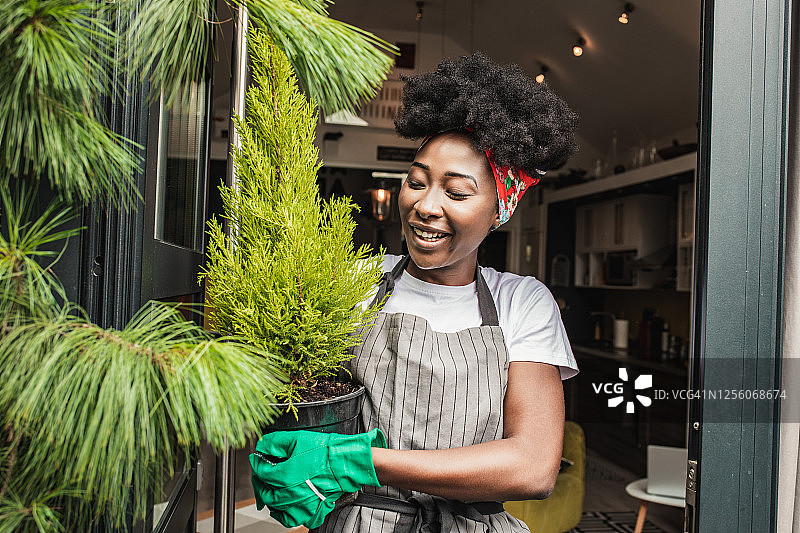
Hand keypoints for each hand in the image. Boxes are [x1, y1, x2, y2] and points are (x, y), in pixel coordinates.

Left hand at [249, 428, 385, 527]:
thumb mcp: (297, 439)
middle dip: (259, 483)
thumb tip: (262, 446)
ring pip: (276, 509)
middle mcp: (290, 494)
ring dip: (269, 500)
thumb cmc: (325, 451)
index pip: (261, 472)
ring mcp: (301, 505)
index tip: (257, 458)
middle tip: (260, 475)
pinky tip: (283, 508)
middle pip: (265, 493)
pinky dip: (284, 516)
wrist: (345, 462)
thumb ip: (276, 442)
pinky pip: (292, 520)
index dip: (257, 463)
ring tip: (269, 492)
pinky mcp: (312, 510)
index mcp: (284, 476)